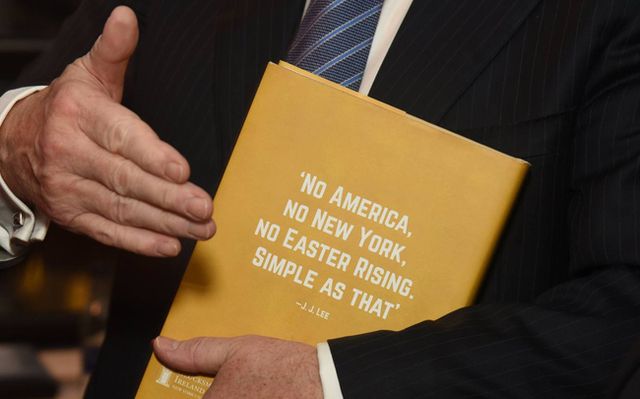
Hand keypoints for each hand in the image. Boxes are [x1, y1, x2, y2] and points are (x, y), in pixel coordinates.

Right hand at [0, 6, 214, 255]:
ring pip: (121, 209)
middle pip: (125, 180)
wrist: (13, 145)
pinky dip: (139, 242)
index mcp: (79, 115)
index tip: (182, 170)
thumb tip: (128, 17)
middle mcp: (69, 154)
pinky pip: (106, 231)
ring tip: (201, 228)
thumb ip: (114, 51)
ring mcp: (68, 188)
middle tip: (204, 208)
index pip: (120, 137)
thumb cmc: (65, 108)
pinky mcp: (70, 215)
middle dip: (169, 198)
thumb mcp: (87, 74)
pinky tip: (169, 246)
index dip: (152, 156)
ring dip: (165, 223)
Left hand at [153, 335, 322, 398]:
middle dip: (217, 394)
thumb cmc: (283, 369)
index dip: (195, 392)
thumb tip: (161, 346)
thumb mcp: (236, 351)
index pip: (184, 398)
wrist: (326, 385)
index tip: (212, 386)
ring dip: (234, 395)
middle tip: (240, 384)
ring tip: (256, 388)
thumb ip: (195, 352)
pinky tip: (265, 394)